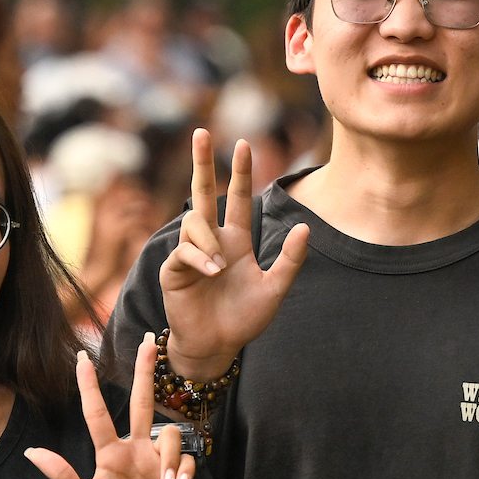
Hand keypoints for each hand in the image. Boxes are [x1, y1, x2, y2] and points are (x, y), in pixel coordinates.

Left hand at [29, 342, 195, 478]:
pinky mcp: (179, 476)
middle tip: (147, 340)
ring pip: (169, 434)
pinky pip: (186, 460)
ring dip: (168, 457)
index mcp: (109, 454)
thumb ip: (62, 477)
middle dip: (145, 371)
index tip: (81, 358)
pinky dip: (181, 473)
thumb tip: (30, 452)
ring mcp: (157, 462)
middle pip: (142, 402)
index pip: (97, 414)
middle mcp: (134, 451)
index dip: (89, 387)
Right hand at [158, 129, 308, 378]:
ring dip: (208, 241)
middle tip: (201, 132)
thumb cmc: (244, 319)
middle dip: (202, 163)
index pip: (238, 199)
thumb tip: (304, 227)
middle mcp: (212, 241)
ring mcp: (190, 254)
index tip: (244, 143)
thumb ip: (289, 260)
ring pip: (194, 223)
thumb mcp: (274, 289)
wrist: (217, 346)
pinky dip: (199, 258)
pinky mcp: (174, 271)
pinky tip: (212, 273)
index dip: (241, 173)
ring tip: (219, 270)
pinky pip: (184, 251)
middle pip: (204, 193)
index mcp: (236, 241)